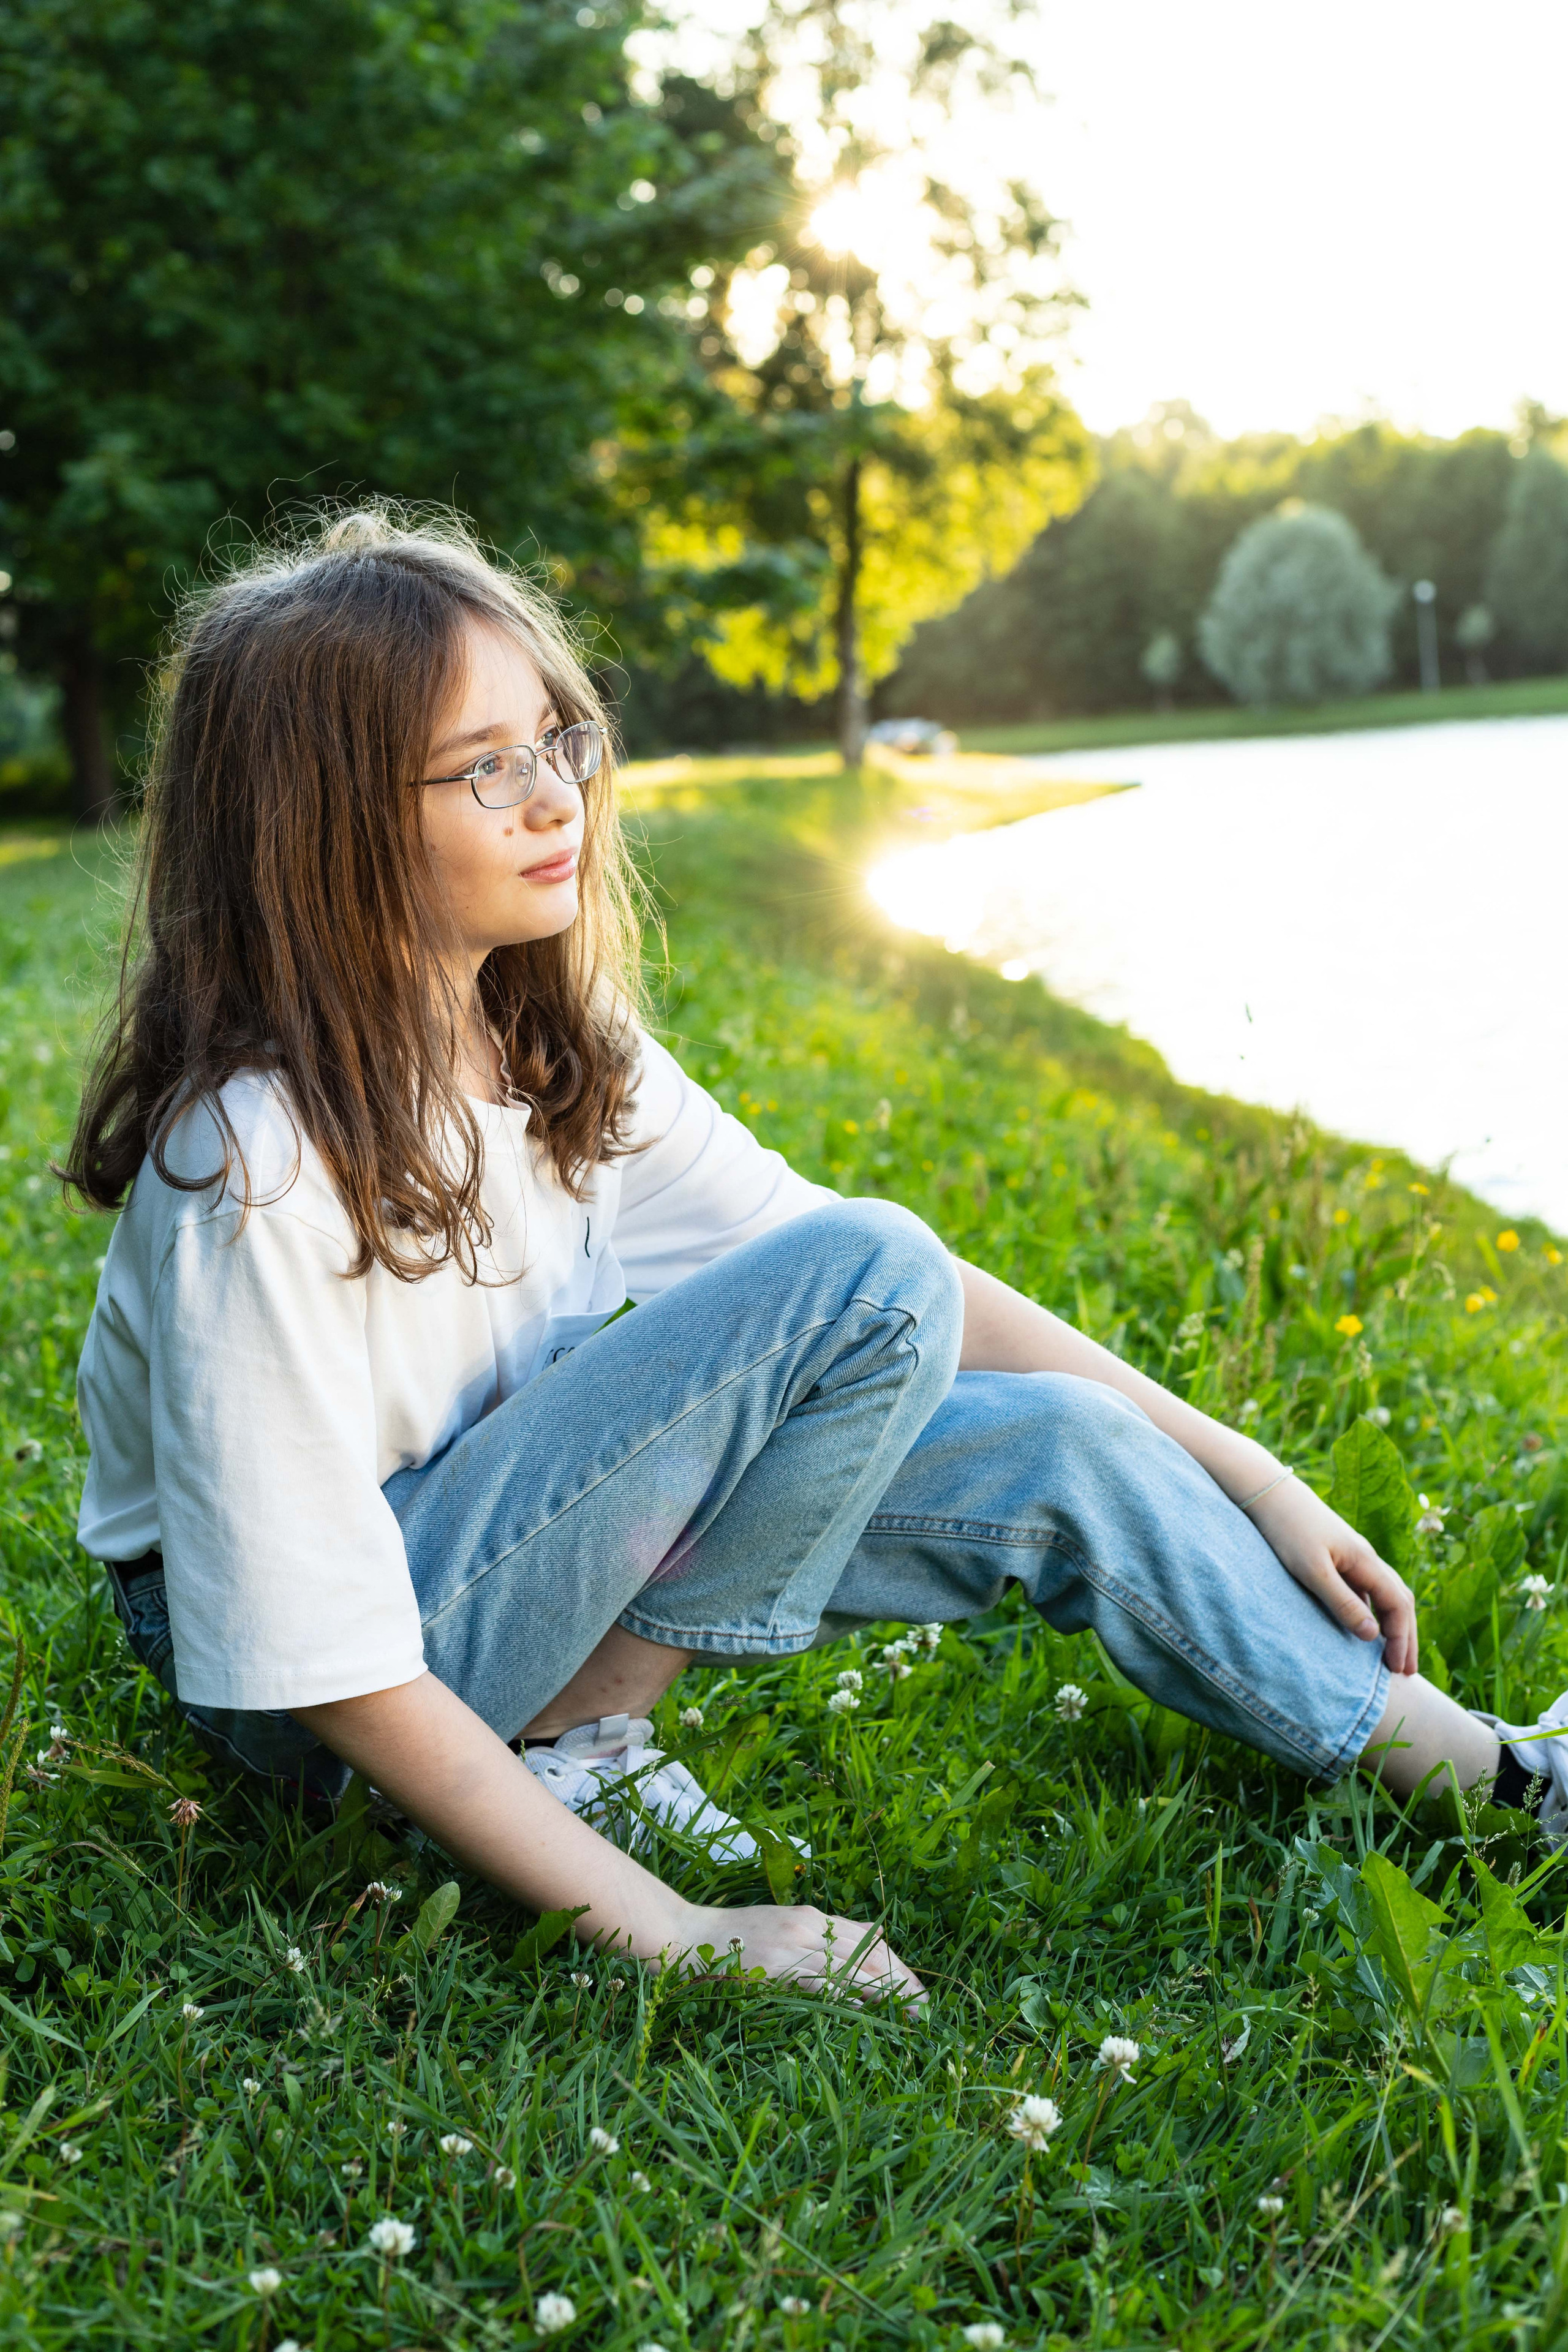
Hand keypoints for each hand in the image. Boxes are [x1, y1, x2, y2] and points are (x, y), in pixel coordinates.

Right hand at [668, 1902, 925, 2008]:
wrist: (686, 1935)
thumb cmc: (731, 1939)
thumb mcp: (779, 1931)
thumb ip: (812, 1940)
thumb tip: (852, 1956)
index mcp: (810, 1916)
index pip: (868, 1938)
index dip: (898, 1963)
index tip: (917, 1989)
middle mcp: (807, 1924)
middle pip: (868, 1951)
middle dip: (902, 1979)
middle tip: (924, 2008)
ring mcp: (791, 1943)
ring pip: (851, 1966)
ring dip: (885, 1991)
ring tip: (908, 2015)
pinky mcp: (775, 1964)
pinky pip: (819, 1980)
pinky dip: (846, 1994)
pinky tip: (866, 2011)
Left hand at [1248, 1476, 1417, 1675]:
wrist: (1270, 1495)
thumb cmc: (1288, 1531)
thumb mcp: (1313, 1571)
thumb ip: (1342, 1602)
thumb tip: (1373, 1635)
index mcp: (1366, 1561)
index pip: (1398, 1605)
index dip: (1402, 1638)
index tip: (1399, 1669)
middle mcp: (1367, 1559)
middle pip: (1400, 1601)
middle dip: (1406, 1636)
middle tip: (1407, 1671)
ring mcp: (1354, 1558)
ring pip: (1386, 1594)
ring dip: (1394, 1624)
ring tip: (1392, 1654)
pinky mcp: (1339, 1558)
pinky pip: (1367, 1590)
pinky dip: (1375, 1611)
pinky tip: (1366, 1627)